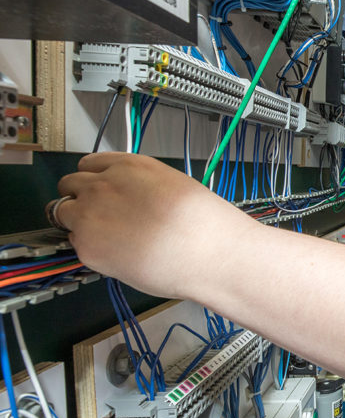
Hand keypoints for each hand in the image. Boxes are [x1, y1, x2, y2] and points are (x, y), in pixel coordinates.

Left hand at [56, 153, 259, 298]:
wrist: (207, 251)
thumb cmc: (202, 222)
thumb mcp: (171, 184)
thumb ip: (139, 184)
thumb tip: (126, 196)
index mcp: (127, 166)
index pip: (87, 164)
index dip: (93, 180)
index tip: (99, 191)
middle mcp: (103, 185)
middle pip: (69, 185)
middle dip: (80, 198)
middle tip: (100, 216)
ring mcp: (90, 216)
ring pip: (63, 213)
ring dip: (78, 222)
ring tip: (106, 236)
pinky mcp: (87, 247)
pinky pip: (76, 243)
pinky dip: (91, 248)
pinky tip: (118, 253)